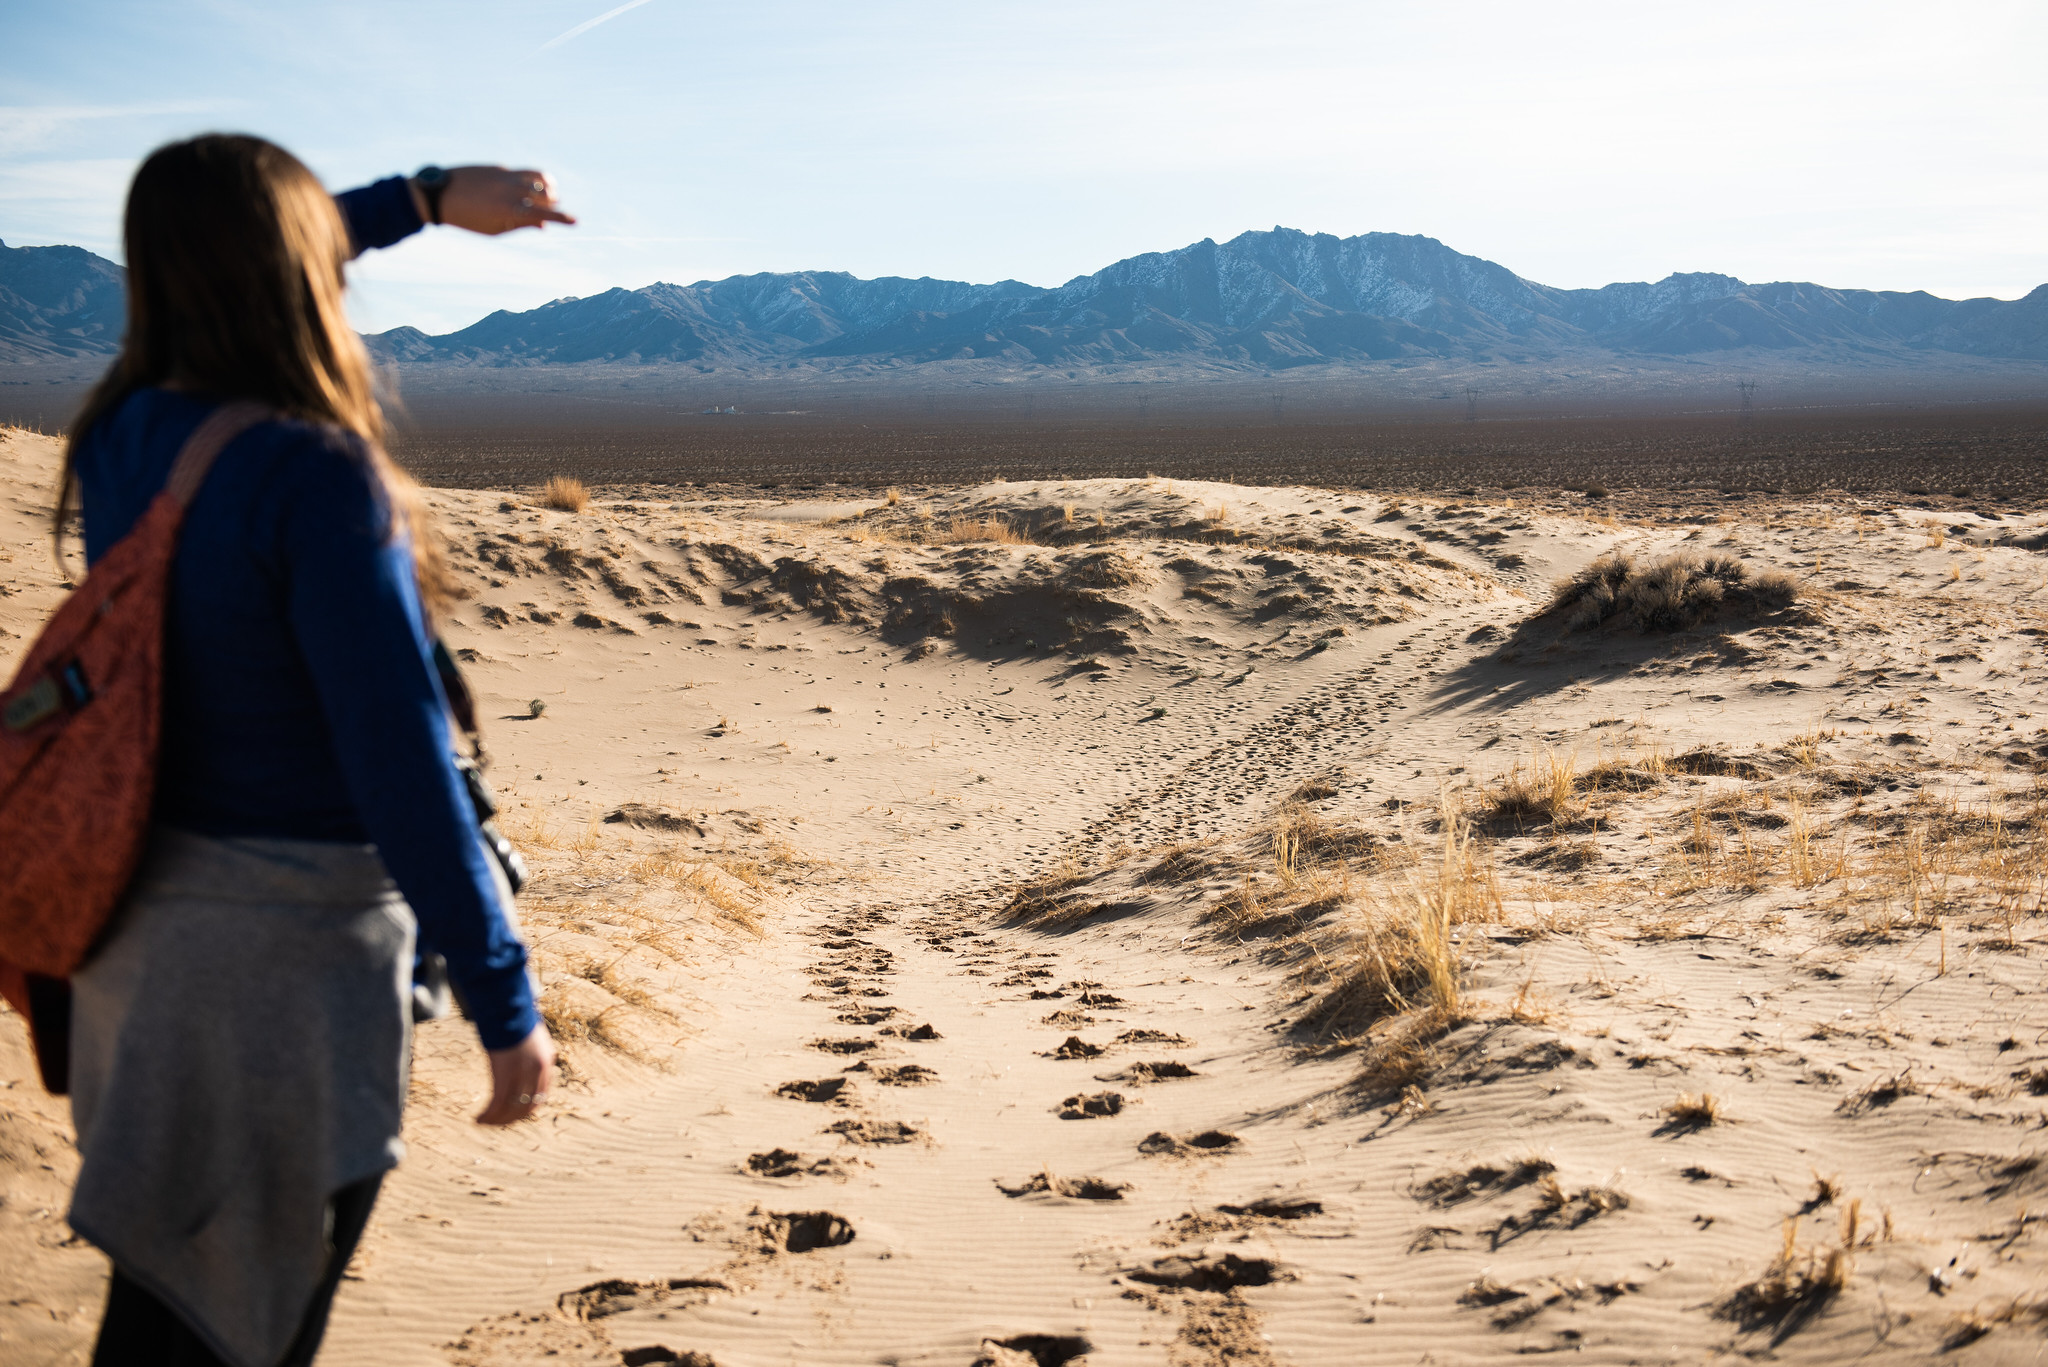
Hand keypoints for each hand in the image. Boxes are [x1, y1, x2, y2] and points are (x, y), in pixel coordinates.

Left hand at [412, 166, 576, 235]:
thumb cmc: (467, 218)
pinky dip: (531, 181)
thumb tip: (543, 225)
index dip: (562, 218)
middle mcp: (511, 190)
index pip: (544, 213)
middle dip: (553, 203)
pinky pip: (523, 172)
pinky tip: (525, 189)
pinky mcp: (499, 168)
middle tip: (550, 210)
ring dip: (548, 187)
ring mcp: (506, 175)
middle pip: (546, 194)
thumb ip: (521, 224)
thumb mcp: (494, 229)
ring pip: (539, 176)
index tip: (576, 221)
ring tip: (546, 195)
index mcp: (509, 209)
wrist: (438, 193)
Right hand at [476, 1022, 555, 1124]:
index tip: (512, 1116)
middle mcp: (537, 1070)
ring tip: (483, 1123)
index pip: (540, 1097)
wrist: (507, 1005)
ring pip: (510, 1108)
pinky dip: (488, 1115)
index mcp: (546, 1063)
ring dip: (497, 1120)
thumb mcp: (530, 1038)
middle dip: (510, 1119)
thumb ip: (530, 1054)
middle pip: (527, 1107)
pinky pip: (497, 1103)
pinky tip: (478, 1119)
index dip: (526, 1110)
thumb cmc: (514, 1019)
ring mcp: (522, 1072)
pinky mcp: (504, 1073)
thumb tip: (522, 1062)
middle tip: (496, 1123)